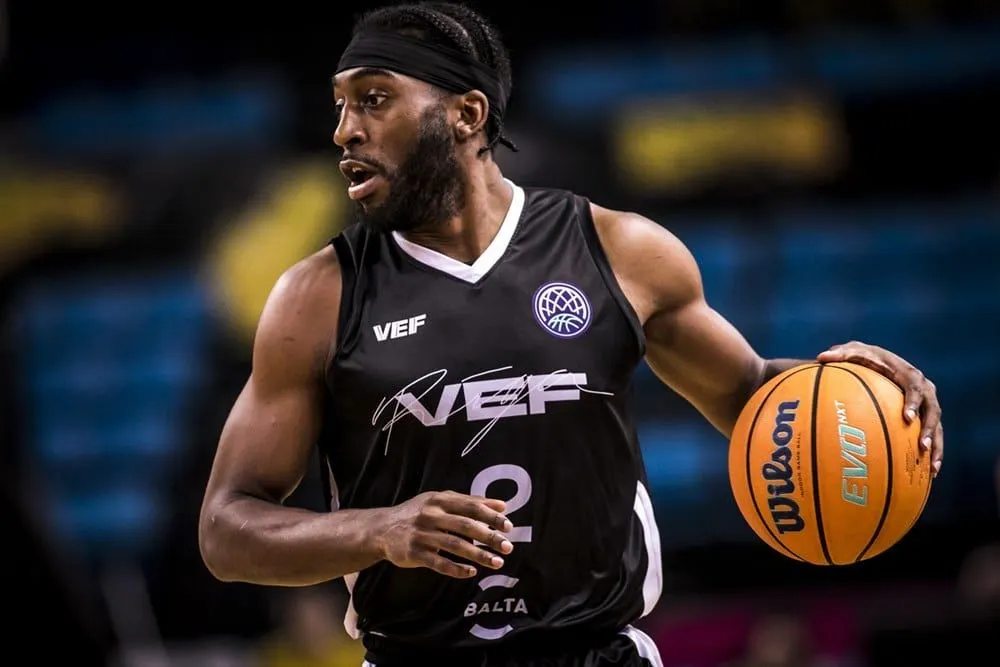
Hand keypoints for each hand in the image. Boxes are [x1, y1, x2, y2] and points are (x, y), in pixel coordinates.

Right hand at [373, 491, 514, 578]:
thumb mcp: (439, 501)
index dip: (491, 516)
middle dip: (489, 536)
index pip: (470, 506)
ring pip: (455, 545)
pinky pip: (438, 563)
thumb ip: (469, 501)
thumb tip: (501, 505)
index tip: (508, 526)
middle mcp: (431, 515)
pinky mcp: (414, 553)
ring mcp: (422, 534)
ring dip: (478, 555)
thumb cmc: (417, 513)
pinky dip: (456, 569)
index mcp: (439, 500)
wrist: (381, 529)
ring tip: (497, 562)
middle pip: (466, 525)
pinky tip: (471, 573)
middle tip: (508, 547)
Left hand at [817, 341, 942, 476]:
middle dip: (930, 428)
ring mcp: (926, 404)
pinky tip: (929, 474)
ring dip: (937, 446)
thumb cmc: (864, 357)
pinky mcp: (925, 416)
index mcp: (908, 373)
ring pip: (938, 426)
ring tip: (932, 468)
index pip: (915, 386)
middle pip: (933, 409)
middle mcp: (924, 388)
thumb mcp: (851, 353)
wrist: (878, 361)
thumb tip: (821, 357)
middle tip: (923, 445)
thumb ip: (839, 355)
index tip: (907, 418)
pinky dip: (933, 453)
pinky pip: (933, 435)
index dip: (913, 402)